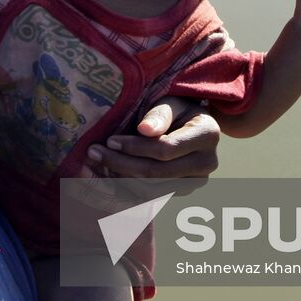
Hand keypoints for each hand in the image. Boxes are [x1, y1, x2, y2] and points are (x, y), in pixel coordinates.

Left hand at [84, 96, 220, 189]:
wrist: (190, 123)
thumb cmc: (176, 108)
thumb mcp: (169, 102)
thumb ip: (158, 114)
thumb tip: (144, 130)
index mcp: (208, 135)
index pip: (165, 150)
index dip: (134, 148)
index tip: (110, 140)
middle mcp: (207, 163)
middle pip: (156, 173)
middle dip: (121, 164)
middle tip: (93, 152)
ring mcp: (195, 182)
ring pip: (151, 190)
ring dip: (119, 179)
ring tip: (95, 164)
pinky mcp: (181, 192)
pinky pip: (150, 198)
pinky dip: (125, 190)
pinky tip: (104, 178)